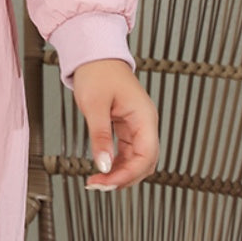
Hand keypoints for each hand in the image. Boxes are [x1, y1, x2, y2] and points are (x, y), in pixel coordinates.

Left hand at [71, 59, 158, 190]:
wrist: (95, 55)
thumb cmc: (98, 72)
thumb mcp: (95, 105)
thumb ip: (100, 136)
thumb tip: (103, 164)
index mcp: (144, 117)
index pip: (146, 156)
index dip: (128, 174)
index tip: (106, 182)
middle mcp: (145, 124)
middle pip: (144, 163)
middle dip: (124, 179)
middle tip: (99, 185)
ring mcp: (137, 126)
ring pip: (136, 160)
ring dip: (120, 174)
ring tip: (98, 181)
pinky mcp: (127, 127)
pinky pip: (127, 152)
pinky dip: (117, 163)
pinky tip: (103, 169)